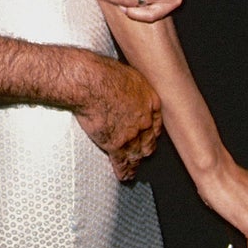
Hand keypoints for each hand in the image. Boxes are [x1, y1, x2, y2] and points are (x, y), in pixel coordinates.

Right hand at [75, 56, 161, 182]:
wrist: (91, 82)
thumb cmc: (103, 72)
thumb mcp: (127, 73)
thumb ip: (131, 86)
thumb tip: (126, 86)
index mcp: (149, 101)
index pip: (156, 122)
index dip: (151, 130)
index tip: (149, 134)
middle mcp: (144, 120)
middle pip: (149, 140)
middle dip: (146, 147)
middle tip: (144, 152)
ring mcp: (131, 134)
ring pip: (137, 153)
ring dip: (135, 161)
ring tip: (134, 167)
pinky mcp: (116, 144)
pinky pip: (122, 162)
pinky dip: (124, 171)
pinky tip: (124, 175)